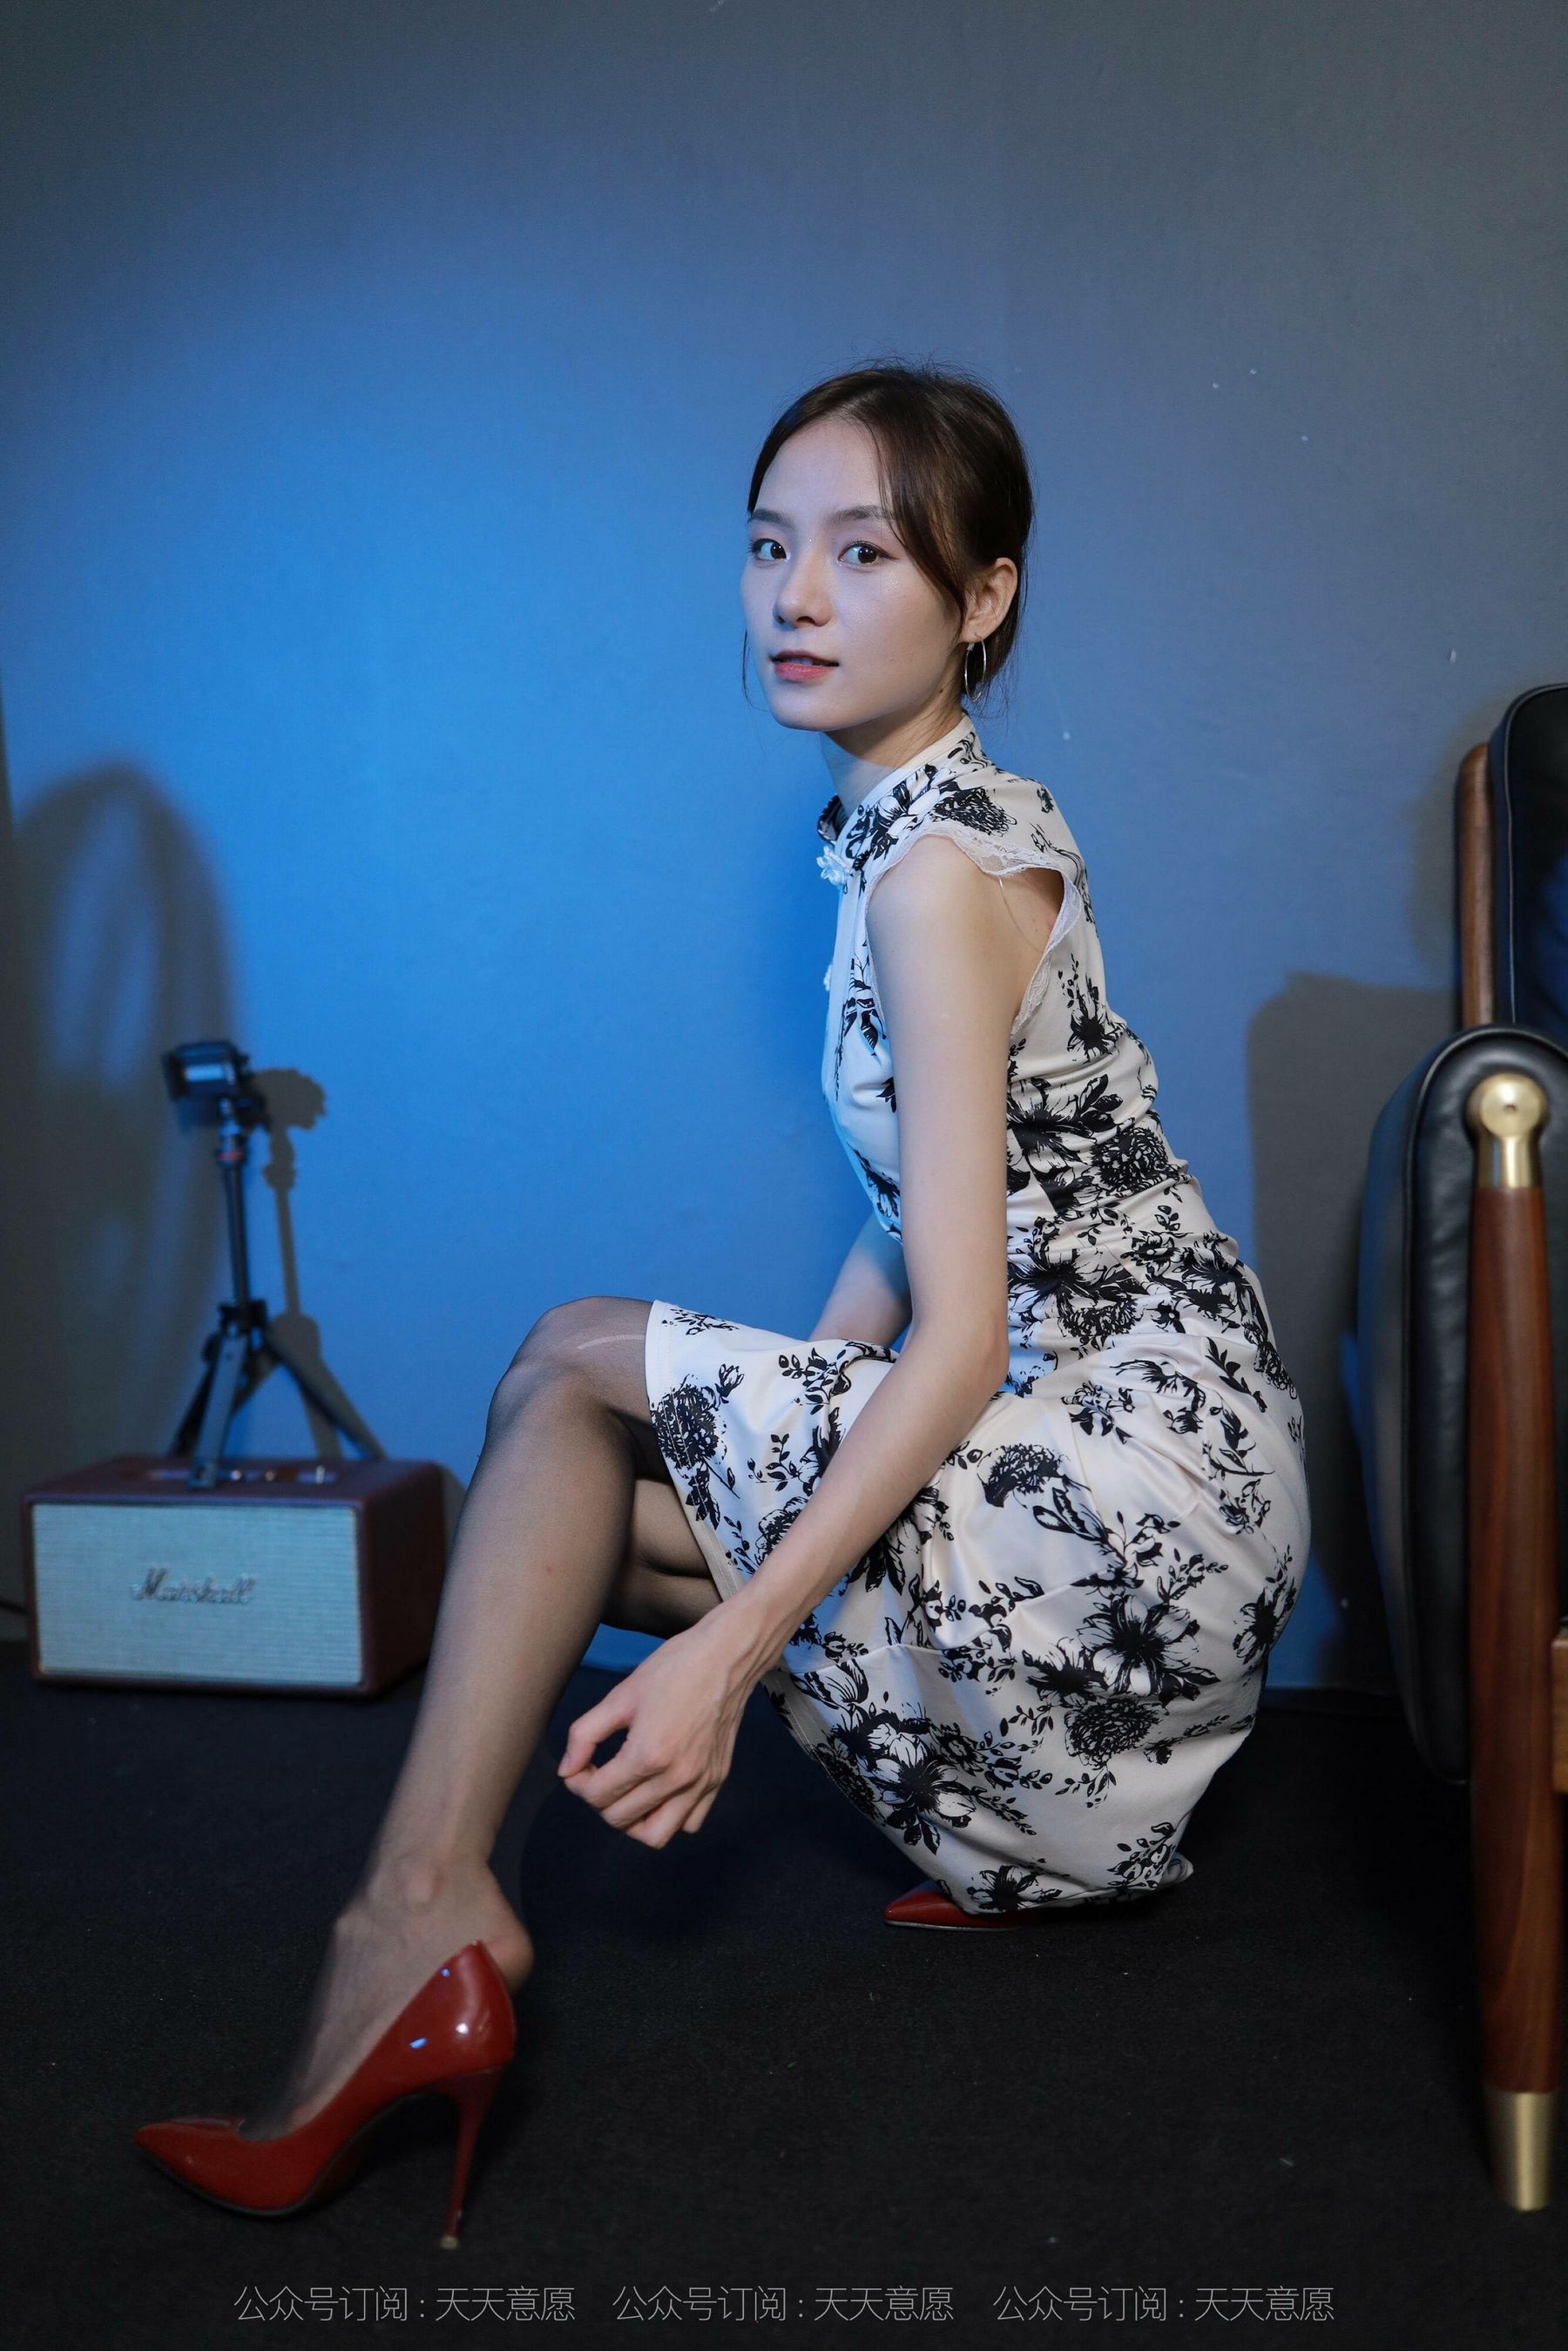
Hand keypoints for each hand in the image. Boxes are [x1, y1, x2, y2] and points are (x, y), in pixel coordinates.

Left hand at [556, 1604, 762, 1847]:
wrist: (726, 1657)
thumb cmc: (673, 1669)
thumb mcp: (620, 1695)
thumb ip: (585, 1735)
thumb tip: (566, 1771)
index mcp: (648, 1754)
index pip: (597, 1796)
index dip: (578, 1782)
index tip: (581, 1764)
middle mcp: (676, 1778)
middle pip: (619, 1819)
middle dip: (599, 1799)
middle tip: (598, 1772)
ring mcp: (700, 1783)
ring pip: (655, 1835)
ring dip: (631, 1821)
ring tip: (625, 1792)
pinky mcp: (716, 1781)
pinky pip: (688, 1823)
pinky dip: (668, 1817)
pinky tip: (658, 1790)